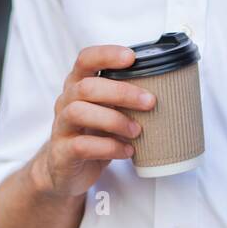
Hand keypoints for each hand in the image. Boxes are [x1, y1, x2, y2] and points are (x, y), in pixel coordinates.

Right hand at [30, 45, 155, 197]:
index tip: (132, 58)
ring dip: (114, 120)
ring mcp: (61, 127)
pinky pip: (83, 145)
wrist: (65, 172)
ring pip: (80, 112)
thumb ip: (124, 101)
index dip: (106, 55)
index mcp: (77, 86)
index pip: (85, 59)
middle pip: (87, 87)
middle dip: (121, 92)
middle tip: (150, 101)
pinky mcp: (62, 152)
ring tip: (137, 131)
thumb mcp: (107, 113)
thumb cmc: (93, 137)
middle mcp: (65, 102)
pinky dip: (110, 147)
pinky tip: (127, 151)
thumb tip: (165, 92)